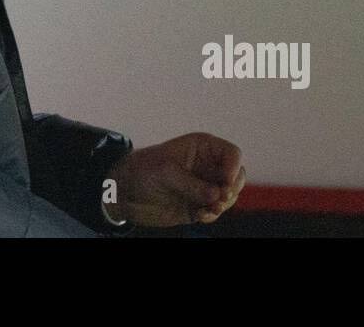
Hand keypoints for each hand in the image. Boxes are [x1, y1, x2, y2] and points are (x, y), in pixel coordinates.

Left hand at [105, 132, 245, 226]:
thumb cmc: (143, 170)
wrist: (125, 191)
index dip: (234, 168)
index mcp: (202, 148)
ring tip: (208, 209)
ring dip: (223, 204)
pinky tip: (200, 215)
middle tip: (221, 198)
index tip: (225, 184)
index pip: (232, 154)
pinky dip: (212, 214)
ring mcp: (204, 186)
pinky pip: (215, 211)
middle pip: (237, 176)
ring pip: (229, 196)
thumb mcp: (166, 172)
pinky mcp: (199, 205)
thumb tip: (217, 196)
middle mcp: (207, 166)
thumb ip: (193, 184)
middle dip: (232, 189)